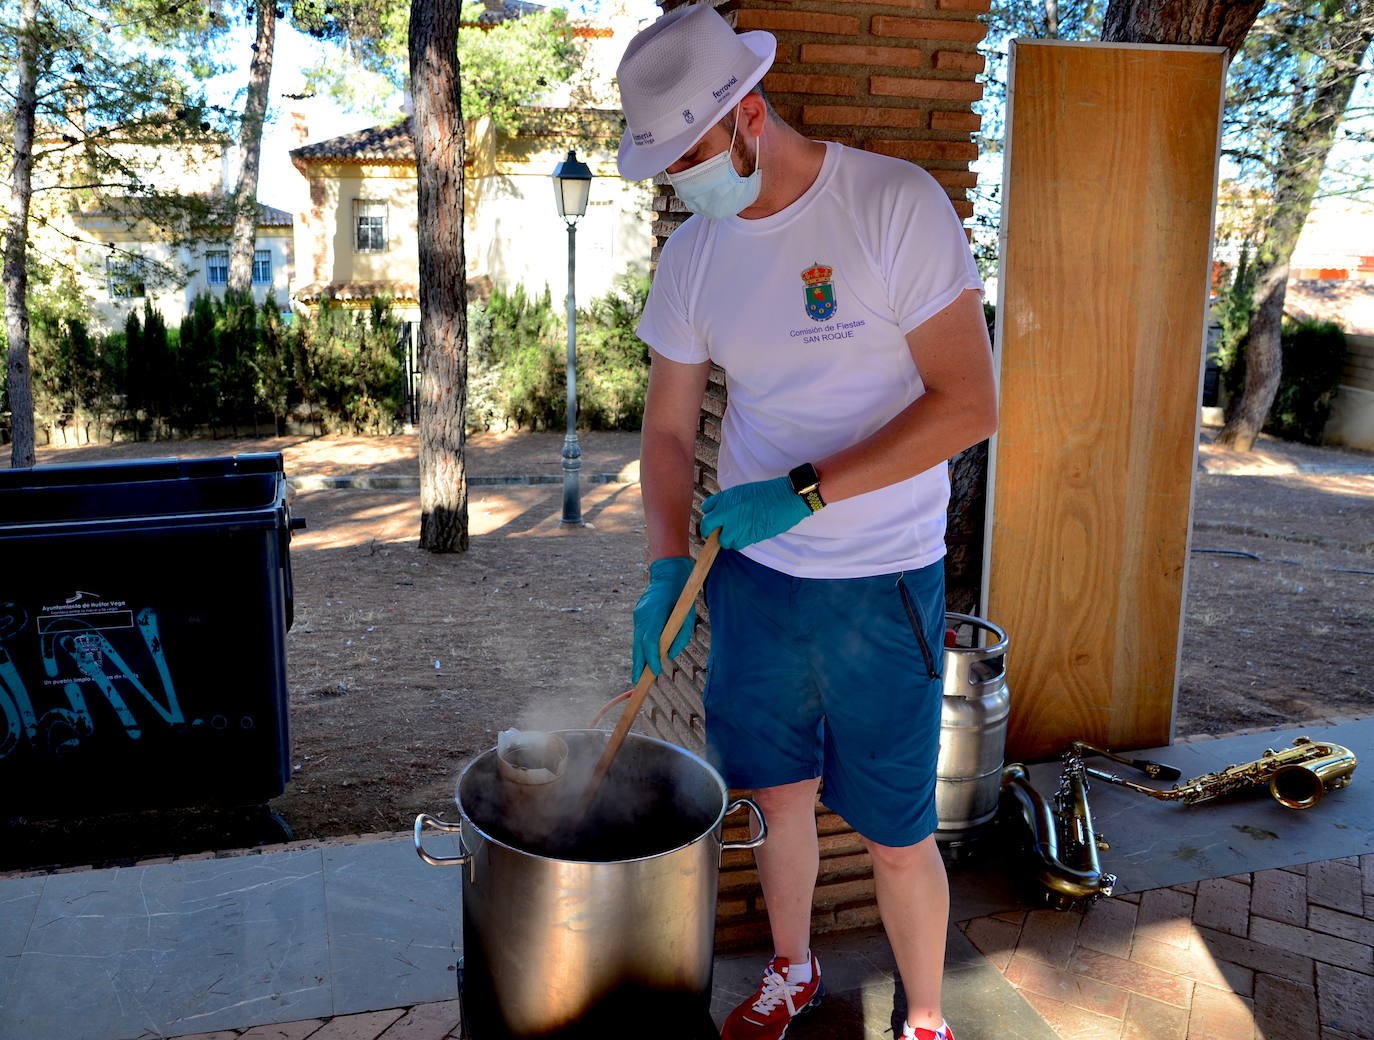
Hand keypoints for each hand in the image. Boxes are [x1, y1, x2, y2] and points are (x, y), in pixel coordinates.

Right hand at [632, 556, 695, 678]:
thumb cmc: (683, 594)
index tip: (655, 672)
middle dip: (638, 664)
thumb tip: (670, 654)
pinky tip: (643, 657)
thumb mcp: (689, 615)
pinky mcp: (638, 614)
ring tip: (638, 675)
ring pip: (637, 641)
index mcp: (655, 614)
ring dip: (638, 657)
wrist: (668, 572)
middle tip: (637, 682)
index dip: (651, 658)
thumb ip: (681, 635)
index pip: (650, 641)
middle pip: (638, 644)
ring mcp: (638, 615)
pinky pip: (639, 634)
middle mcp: (642, 615)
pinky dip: (641, 646)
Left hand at [699, 475, 811, 550]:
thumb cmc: (769, 493)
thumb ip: (730, 503)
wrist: (785, 498)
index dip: (711, 515)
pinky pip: (736, 545)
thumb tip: (723, 514)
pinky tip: (747, 536)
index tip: (715, 519)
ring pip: (722, 540)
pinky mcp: (747, 536)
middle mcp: (727, 511)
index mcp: (726, 497)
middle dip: (709, 531)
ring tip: (738, 534)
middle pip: (707, 526)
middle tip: (717, 533)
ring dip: (728, 539)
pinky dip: (740, 543)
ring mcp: (736, 525)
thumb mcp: (743, 492)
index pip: (706, 508)